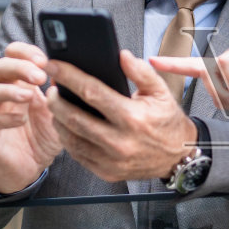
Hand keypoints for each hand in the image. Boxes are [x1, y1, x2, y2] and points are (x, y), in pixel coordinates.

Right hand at [0, 41, 63, 192]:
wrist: (30, 169)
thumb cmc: (43, 137)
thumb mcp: (59, 113)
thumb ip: (63, 94)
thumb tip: (71, 71)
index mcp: (19, 82)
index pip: (14, 55)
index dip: (26, 52)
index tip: (44, 59)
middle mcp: (3, 94)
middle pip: (0, 67)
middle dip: (20, 67)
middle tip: (40, 75)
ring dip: (10, 90)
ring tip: (29, 95)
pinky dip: (3, 118)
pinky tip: (21, 120)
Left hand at [46, 50, 198, 181]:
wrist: (178, 156)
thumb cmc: (167, 122)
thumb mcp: (161, 92)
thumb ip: (141, 72)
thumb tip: (122, 55)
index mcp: (132, 118)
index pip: (92, 92)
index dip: (69, 77)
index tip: (54, 66)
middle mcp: (120, 142)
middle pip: (73, 118)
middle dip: (55, 99)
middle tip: (50, 88)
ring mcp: (111, 160)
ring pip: (71, 138)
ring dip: (57, 119)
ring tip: (56, 105)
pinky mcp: (106, 172)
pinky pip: (77, 154)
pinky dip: (67, 138)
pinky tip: (66, 125)